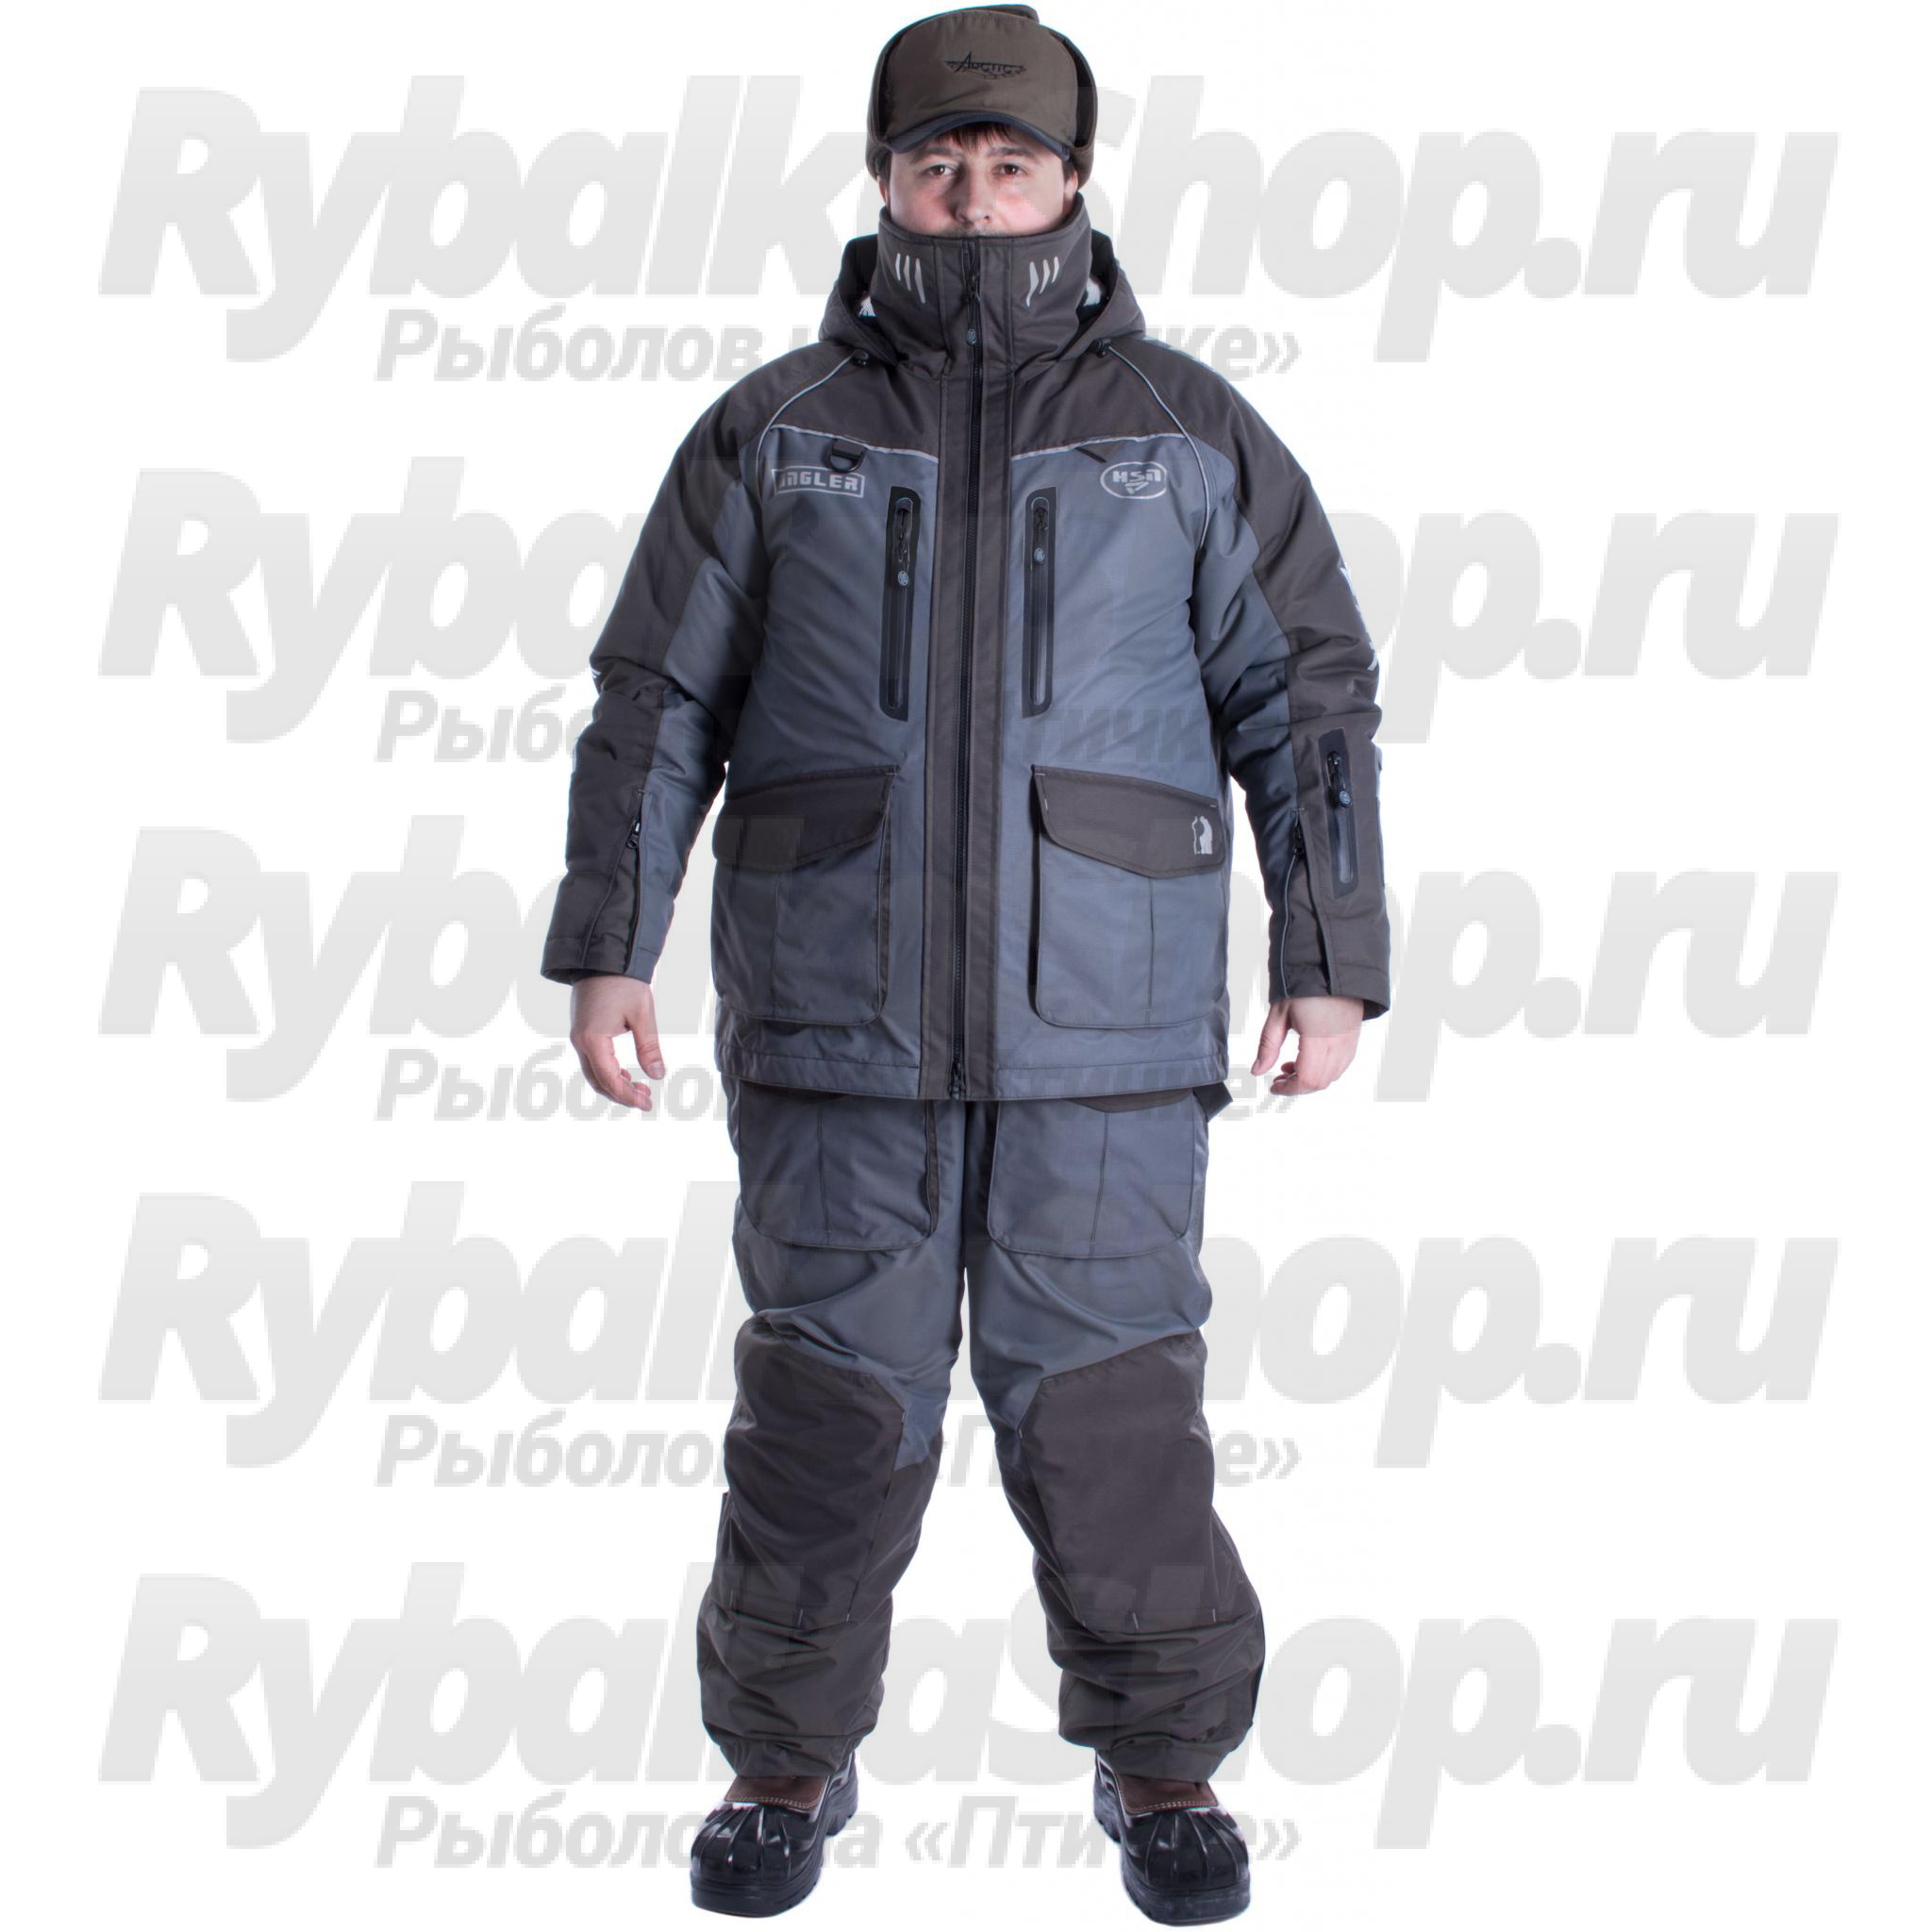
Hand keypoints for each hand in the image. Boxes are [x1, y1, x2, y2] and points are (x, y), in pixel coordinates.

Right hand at [567, 975, 664, 1111]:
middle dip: (621, 1095)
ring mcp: (578, 1036)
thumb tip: (658, 1076)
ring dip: (614, 1084)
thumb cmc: (623, 982)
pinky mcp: (581, 1030)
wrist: (602, 956)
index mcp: (593, 1040)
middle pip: (598, 1081)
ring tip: (639, 1089)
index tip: (647, 1103)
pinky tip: (626, 1074)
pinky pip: (592, 1060)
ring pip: (593, 1072)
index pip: (609, 1080)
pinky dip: (608, 1072)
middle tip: (646, 1100)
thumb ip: (649, 1048)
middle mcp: (580, 1041)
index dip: (628, 1096)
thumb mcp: (642, 1015)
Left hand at [1251, 994, 1363, 1096]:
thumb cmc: (1306, 984)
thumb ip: (1268, 1045)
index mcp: (1318, 1039)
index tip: (1274, 1086)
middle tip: (1280, 1077)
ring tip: (1292, 1066)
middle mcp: (1338, 1044)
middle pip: (1319, 1082)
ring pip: (1332, 1076)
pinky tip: (1309, 1059)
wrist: (1332, 966)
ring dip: (1311, 1078)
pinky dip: (1324, 1069)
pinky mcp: (1353, 1037)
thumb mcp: (1279, 1014)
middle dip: (1297, 1085)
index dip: (1289, 1089)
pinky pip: (1341, 1064)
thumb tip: (1258, 1069)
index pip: (1306, 1079)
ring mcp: (1349, 1042)